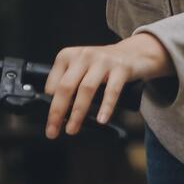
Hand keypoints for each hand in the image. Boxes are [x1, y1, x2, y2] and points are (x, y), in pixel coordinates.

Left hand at [44, 33, 172, 136]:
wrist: (133, 53)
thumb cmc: (103, 65)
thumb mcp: (81, 68)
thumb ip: (69, 84)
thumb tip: (58, 111)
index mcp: (68, 56)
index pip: (53, 83)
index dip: (49, 104)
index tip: (50, 121)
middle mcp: (83, 56)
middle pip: (66, 87)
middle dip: (57, 111)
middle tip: (53, 130)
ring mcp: (102, 61)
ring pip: (86, 89)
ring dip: (77, 113)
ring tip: (72, 128)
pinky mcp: (121, 68)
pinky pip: (112, 90)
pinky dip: (106, 106)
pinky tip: (101, 119)